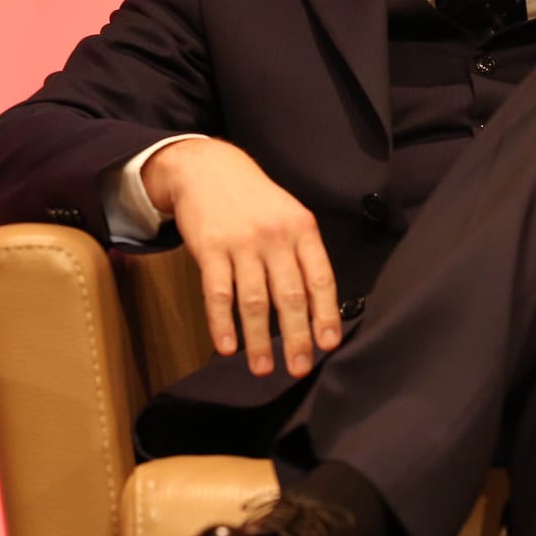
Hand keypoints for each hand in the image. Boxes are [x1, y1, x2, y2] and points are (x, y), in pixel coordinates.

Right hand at [142, 138, 340, 377]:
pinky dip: (222, 323)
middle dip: (296, 337)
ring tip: (262, 368)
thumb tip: (317, 307)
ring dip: (258, 340)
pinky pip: (218, 293)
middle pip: (289, 295)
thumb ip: (301, 254)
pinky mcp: (209, 249)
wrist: (207, 167)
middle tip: (298, 368)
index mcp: (302, 228)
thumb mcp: (288, 214)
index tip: (328, 344)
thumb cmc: (254, 199)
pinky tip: (226, 346)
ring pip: (254, 301)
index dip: (325, 314)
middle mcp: (275, 236)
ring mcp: (241, 243)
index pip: (320, 278)